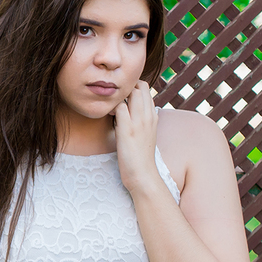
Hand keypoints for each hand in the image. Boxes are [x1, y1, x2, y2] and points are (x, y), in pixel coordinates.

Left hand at [113, 80, 162, 194]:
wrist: (143, 175)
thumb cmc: (140, 157)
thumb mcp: (144, 134)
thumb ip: (140, 121)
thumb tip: (128, 111)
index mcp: (153, 116)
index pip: (146, 89)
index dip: (132, 89)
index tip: (122, 99)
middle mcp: (148, 115)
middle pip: (140, 86)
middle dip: (125, 88)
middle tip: (114, 102)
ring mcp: (139, 121)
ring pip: (132, 92)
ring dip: (118, 97)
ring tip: (112, 110)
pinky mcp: (127, 130)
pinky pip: (120, 107)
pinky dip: (112, 107)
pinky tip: (108, 117)